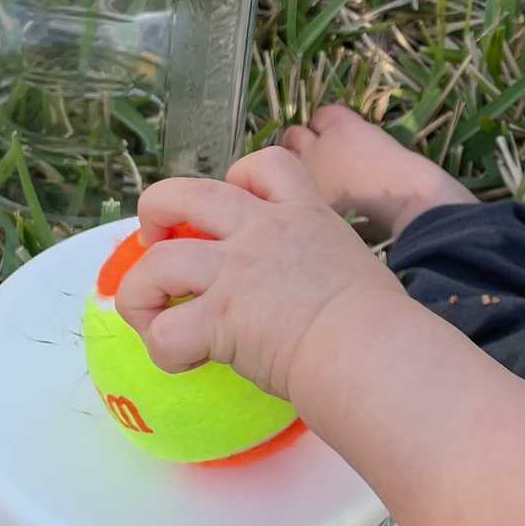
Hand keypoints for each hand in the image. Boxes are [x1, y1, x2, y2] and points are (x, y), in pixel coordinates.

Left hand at [115, 147, 404, 399]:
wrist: (372, 349)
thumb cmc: (383, 322)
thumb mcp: (356, 268)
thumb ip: (324, 269)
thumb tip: (320, 303)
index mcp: (304, 215)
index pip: (266, 165)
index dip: (239, 178)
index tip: (234, 205)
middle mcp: (262, 233)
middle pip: (184, 192)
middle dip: (156, 210)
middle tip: (153, 238)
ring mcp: (235, 271)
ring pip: (157, 261)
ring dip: (141, 291)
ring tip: (151, 315)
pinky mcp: (219, 316)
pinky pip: (166, 329)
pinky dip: (164, 348)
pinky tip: (185, 360)